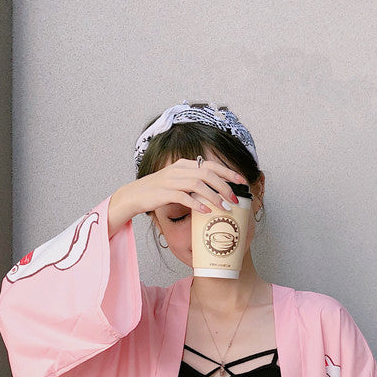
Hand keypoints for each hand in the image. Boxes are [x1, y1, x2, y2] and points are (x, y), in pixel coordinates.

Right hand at [109, 158, 244, 231]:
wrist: (134, 195)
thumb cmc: (158, 192)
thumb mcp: (177, 182)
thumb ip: (193, 183)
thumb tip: (214, 191)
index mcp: (184, 164)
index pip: (210, 165)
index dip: (228, 172)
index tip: (242, 181)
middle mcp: (178, 169)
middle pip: (207, 173)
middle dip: (225, 186)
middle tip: (236, 199)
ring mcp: (171, 180)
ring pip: (198, 184)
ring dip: (214, 196)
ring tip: (224, 207)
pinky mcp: (164, 193)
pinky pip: (184, 197)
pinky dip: (197, 203)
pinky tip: (206, 211)